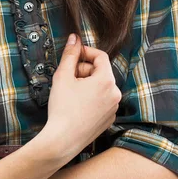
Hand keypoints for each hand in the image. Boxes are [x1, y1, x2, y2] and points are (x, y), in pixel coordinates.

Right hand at [42, 34, 119, 158]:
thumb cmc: (62, 107)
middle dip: (84, 70)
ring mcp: (114, 108)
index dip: (86, 52)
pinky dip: (91, 98)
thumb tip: (74, 38)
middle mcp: (115, 93)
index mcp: (106, 80)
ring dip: (87, 84)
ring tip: (70, 93)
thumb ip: (70, 54)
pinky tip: (76, 106)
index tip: (73, 56)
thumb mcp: (63, 76)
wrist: (63, 140)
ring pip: (101, 86)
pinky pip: (102, 101)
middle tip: (67, 78)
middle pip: (101, 71)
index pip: (101, 56)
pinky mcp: (109, 119)